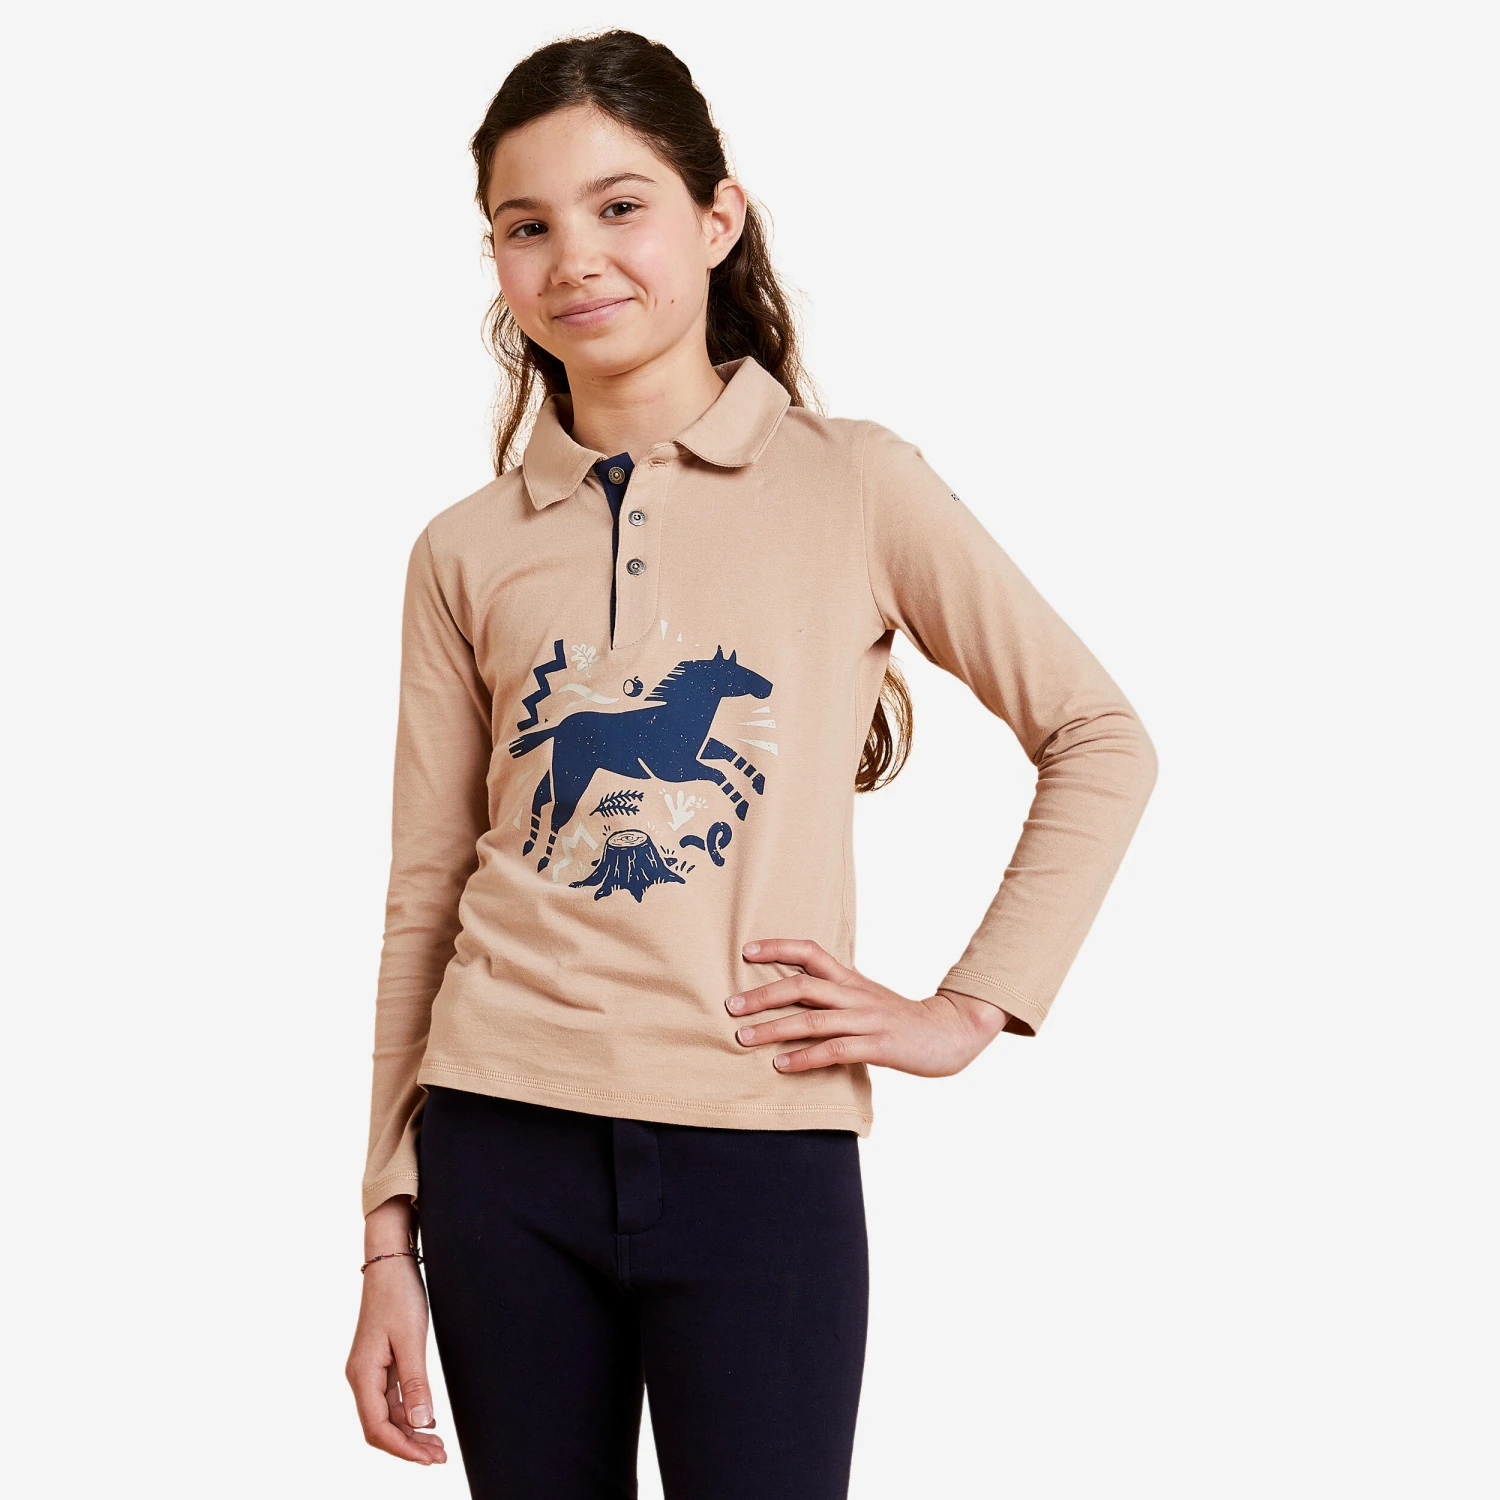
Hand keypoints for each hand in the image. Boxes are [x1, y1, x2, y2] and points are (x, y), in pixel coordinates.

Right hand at [345, 1199, 446, 1465]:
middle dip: (409, 1446)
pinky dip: (408, 1414)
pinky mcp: (380, 1363)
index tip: (430, 1459)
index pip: (377, 1428)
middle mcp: (361, 1377)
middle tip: (441, 1458)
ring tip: (438, 1446)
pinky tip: (426, 1421)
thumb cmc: (399, 1295)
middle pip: (380, 1427)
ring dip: (411, 1432)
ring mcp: (369, 1371)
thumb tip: (420, 1422)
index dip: (403, 1448)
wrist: (390, 1262)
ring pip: (386, 1415)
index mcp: (362, 1375)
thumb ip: (415, 1382)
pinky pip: (390, 1399)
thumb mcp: (411, 1338)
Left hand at [726, 938, 1010, 1077]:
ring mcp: (867, 1020)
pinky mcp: (879, 1046)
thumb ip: (835, 996)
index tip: (746, 951)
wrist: (952, 1031)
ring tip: (744, 1038)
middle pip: (802, 985)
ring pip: (813, 1019)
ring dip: (774, 1029)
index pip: (811, 952)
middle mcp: (854, 995)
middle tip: (731, 1006)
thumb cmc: (901, 1019)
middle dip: (763, 995)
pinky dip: (805, 1057)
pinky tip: (782, 1065)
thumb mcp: (866, 998)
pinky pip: (835, 1050)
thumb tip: (793, 997)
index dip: (778, 948)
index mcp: (851, 980)